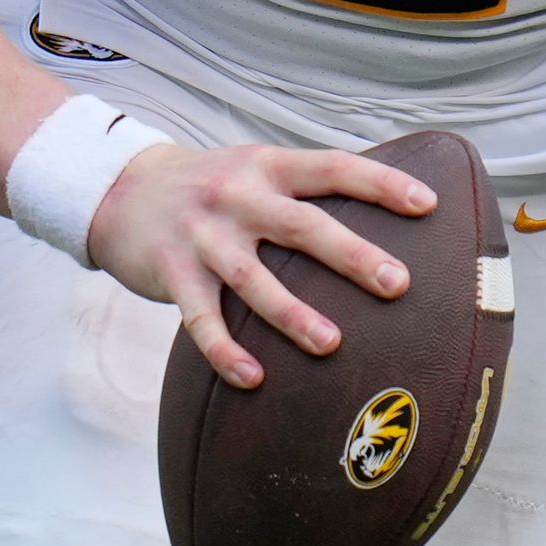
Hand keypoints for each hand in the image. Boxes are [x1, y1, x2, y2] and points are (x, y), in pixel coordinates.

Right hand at [86, 142, 434, 387]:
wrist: (118, 189)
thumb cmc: (207, 186)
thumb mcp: (253, 167)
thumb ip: (303, 187)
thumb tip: (380, 213)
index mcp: (267, 167)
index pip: (333, 168)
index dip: (381, 183)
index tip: (427, 205)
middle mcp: (237, 196)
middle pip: (301, 225)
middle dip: (350, 255)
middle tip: (396, 283)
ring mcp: (203, 236)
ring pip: (253, 278)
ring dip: (292, 313)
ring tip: (331, 344)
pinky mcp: (172, 272)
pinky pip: (201, 319)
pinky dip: (225, 350)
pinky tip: (252, 378)